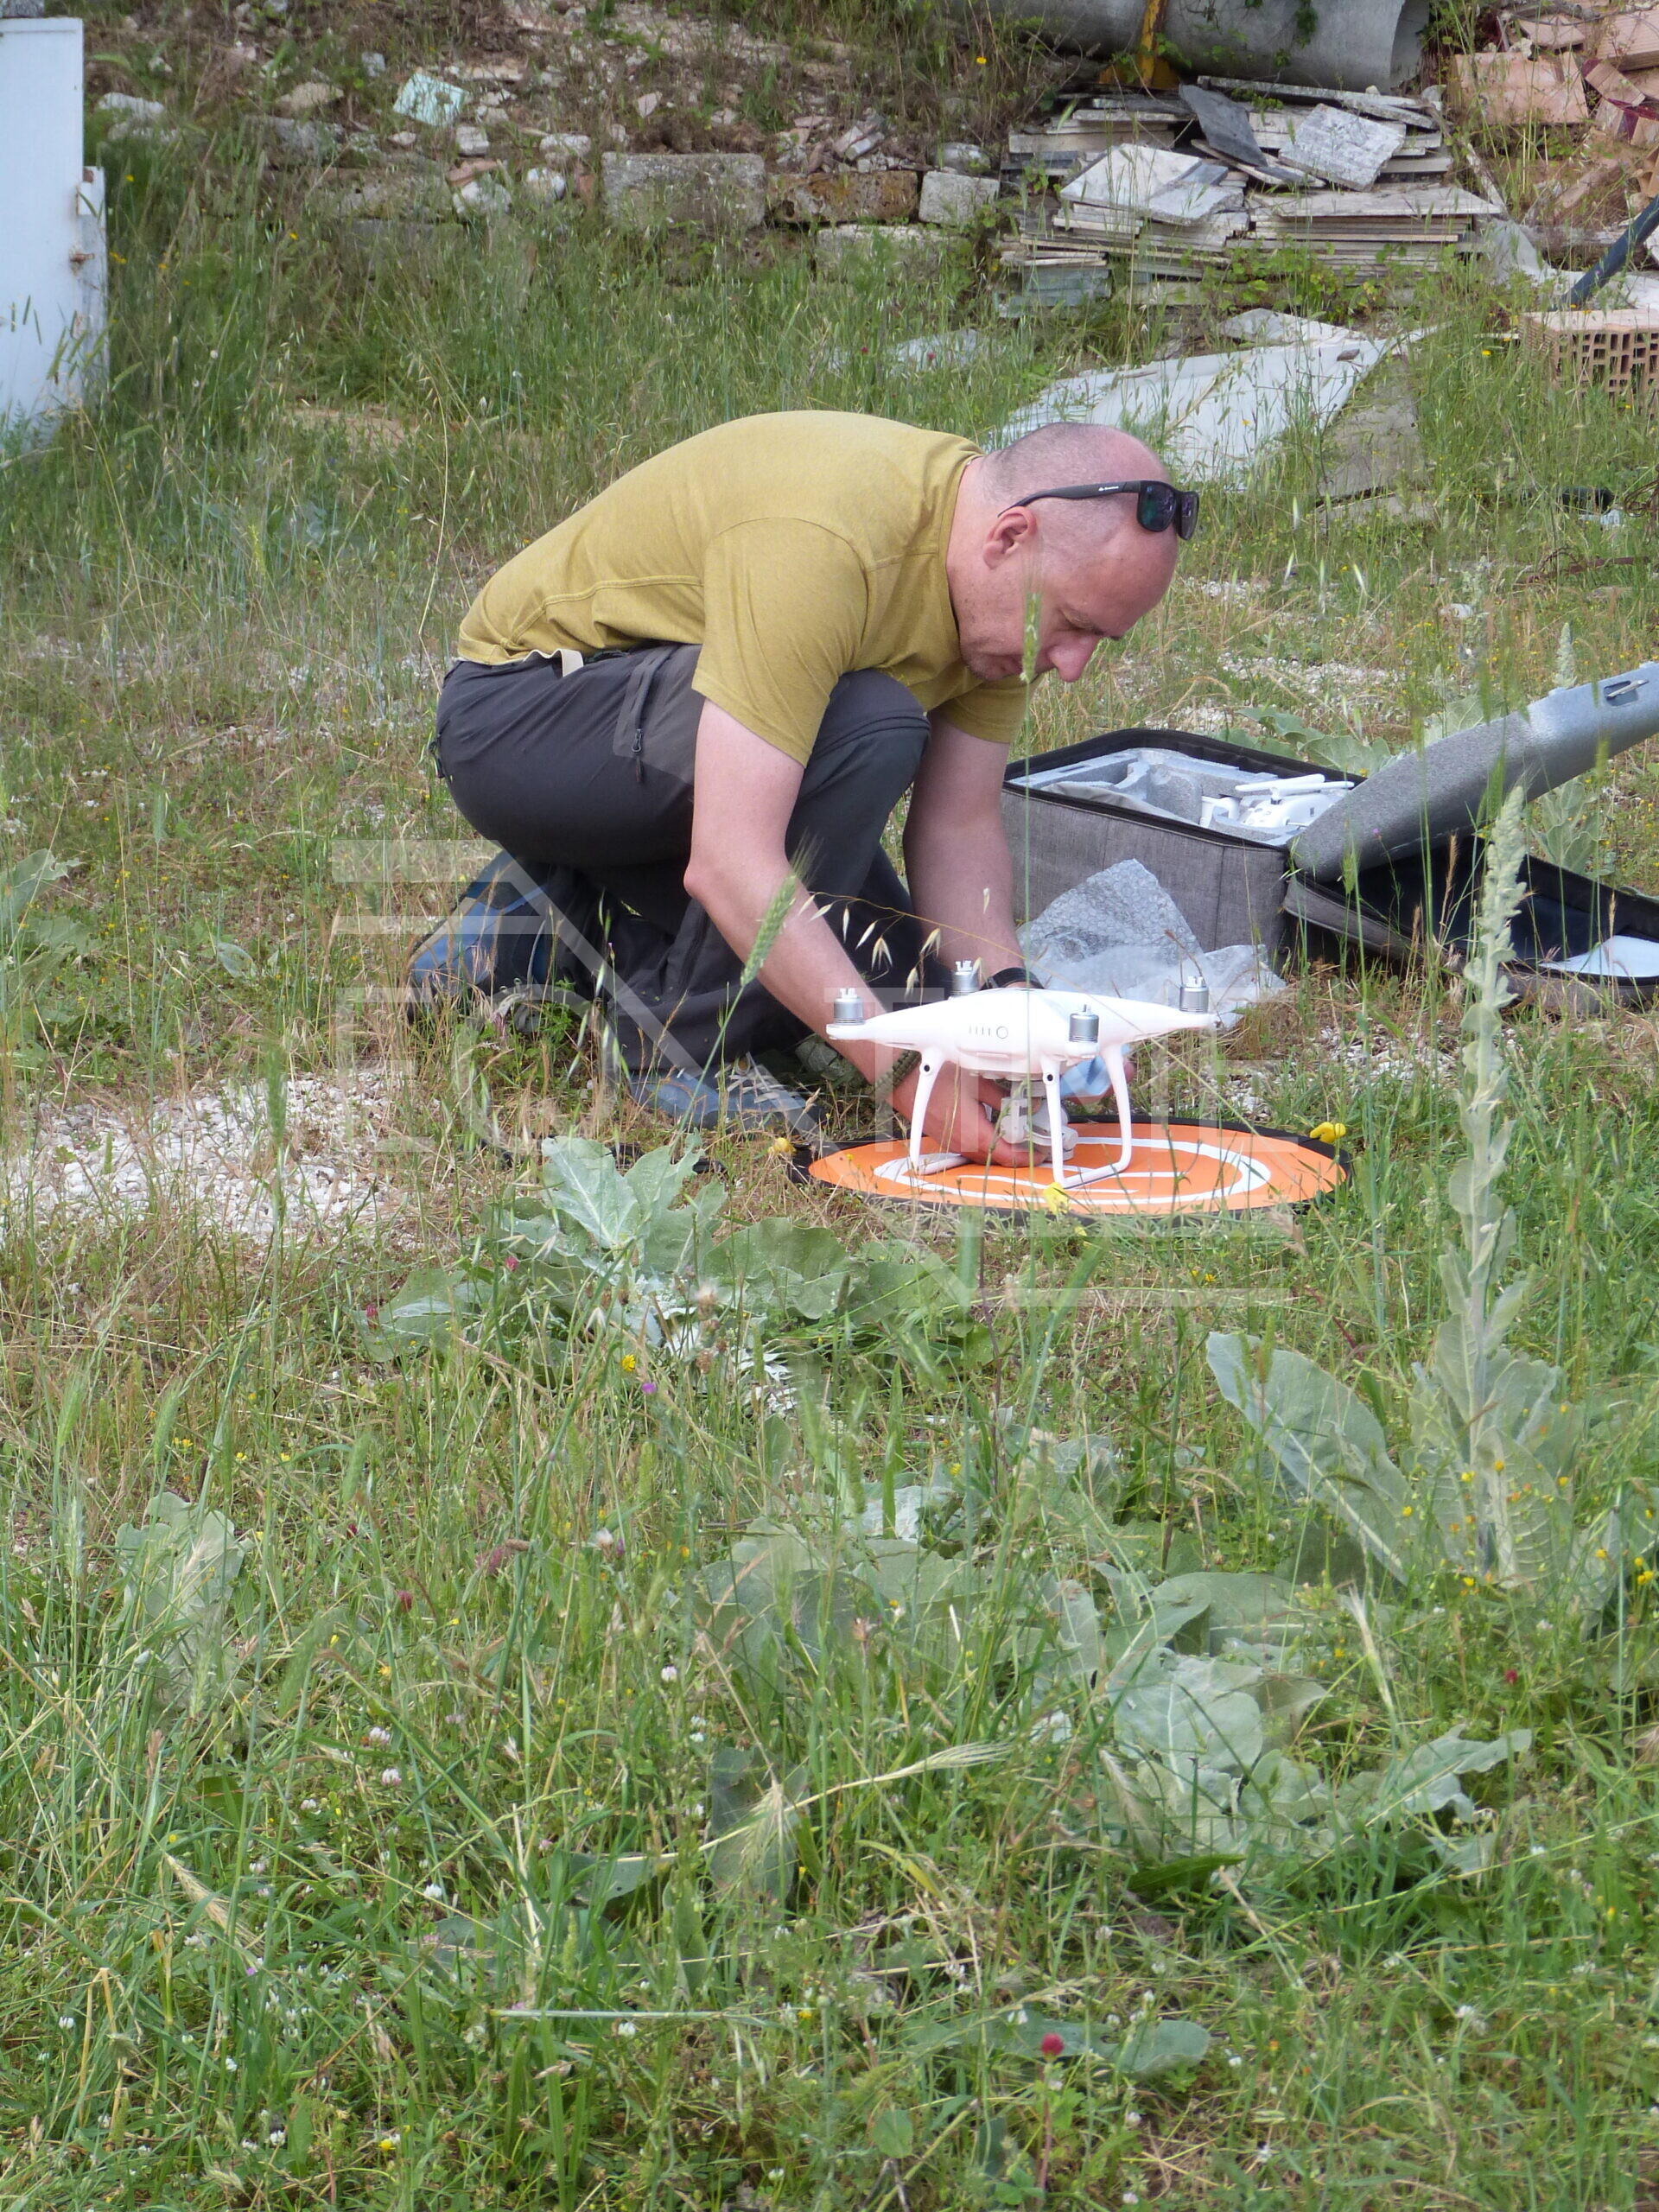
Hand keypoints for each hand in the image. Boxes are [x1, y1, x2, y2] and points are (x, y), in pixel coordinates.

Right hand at [891, 1064, 1020, 1162]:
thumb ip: (1004, 1096)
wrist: (904, 1079)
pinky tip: (988, 1128)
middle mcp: (963, 1145)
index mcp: (975, 1135)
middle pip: (995, 1158)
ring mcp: (951, 1142)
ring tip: (1012, 1137)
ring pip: (981, 1154)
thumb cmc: (938, 1078)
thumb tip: (1027, 1103)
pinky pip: (968, 1147)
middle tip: (1030, 1145)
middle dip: (1014, 1154)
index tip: (1040, 1154)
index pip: (1008, 1156)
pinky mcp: (943, 1136)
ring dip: (998, 1149)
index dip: (1027, 1157)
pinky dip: (983, 1143)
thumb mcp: (978, 1083)